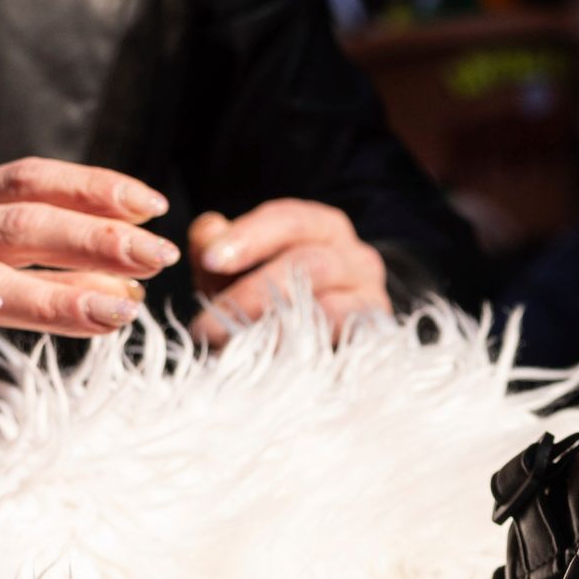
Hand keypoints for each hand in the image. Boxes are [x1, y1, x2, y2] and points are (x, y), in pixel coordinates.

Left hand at [191, 200, 387, 345]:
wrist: (311, 339)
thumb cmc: (267, 292)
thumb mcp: (234, 265)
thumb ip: (214, 243)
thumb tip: (210, 233)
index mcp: (320, 226)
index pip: (288, 219)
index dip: (248, 236)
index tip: (210, 260)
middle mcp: (354, 255)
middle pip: (307, 263)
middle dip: (252, 293)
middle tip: (206, 324)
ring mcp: (370, 295)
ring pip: (326, 306)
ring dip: (272, 329)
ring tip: (230, 346)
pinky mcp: (373, 334)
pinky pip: (341, 342)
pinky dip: (300, 349)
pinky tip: (265, 358)